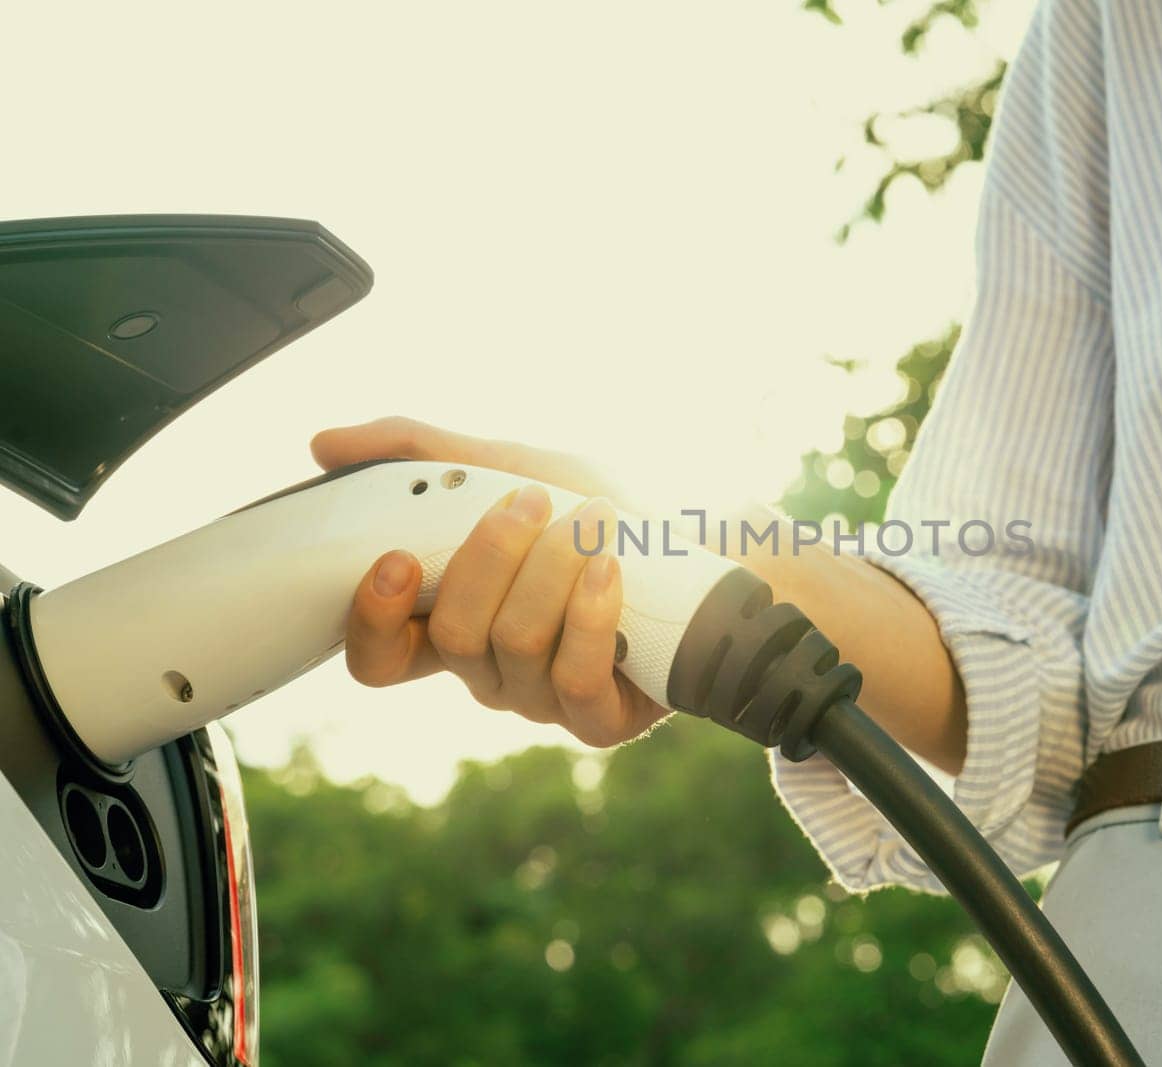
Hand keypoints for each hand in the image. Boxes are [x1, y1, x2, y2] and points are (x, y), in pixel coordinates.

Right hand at [311, 416, 667, 746]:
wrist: (705, 551)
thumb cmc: (600, 514)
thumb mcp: (514, 467)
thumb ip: (424, 456)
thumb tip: (324, 445)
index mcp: (451, 624)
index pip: (377, 656)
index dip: (373, 619)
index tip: (397, 557)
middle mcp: (489, 671)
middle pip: (454, 635)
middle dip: (490, 557)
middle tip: (531, 500)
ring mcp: (541, 700)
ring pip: (515, 643)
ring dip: (552, 568)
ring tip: (591, 518)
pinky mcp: (598, 719)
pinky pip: (573, 675)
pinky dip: (588, 613)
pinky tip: (607, 568)